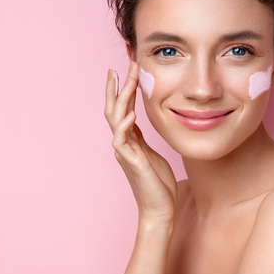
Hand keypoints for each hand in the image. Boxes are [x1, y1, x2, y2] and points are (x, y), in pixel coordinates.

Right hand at [105, 62, 177, 225]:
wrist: (158, 208)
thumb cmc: (157, 181)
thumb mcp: (150, 152)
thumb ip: (141, 136)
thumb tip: (138, 119)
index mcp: (129, 139)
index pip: (123, 108)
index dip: (125, 88)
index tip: (129, 69)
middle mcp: (123, 143)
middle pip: (115, 108)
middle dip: (119, 86)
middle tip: (123, 65)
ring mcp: (124, 152)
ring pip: (116, 119)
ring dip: (121, 98)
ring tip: (126, 79)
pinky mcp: (130, 162)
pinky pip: (122, 141)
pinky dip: (125, 126)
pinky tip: (130, 113)